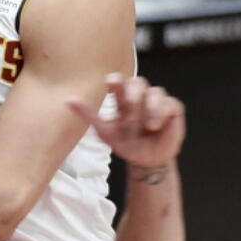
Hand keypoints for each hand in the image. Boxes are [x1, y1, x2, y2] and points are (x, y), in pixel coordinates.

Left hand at [67, 74, 185, 168]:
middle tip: (129, 115)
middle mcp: (140, 96)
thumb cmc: (124, 142)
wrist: (145, 159)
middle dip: (133, 97)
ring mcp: (157, 101)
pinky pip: (171, 103)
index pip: (119, 82)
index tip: (111, 82)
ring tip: (146, 126)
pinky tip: (156, 126)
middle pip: (138, 82)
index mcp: (122, 98)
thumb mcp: (104, 130)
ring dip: (150, 108)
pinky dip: (163, 112)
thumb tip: (67, 100)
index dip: (115, 80)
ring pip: (156, 91)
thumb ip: (88, 114)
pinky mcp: (173, 109)